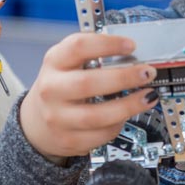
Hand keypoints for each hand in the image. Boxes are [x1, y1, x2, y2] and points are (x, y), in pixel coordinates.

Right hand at [19, 33, 159, 161]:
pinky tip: (125, 115)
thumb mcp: (68, 62)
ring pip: (97, 115)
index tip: (131, 45)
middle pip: (88, 83)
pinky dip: (118, 125)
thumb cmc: (60, 86)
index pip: (78, 47)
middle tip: (147, 73)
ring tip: (147, 96)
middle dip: (124, 77)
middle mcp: (51, 89)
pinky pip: (100, 135)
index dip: (107, 44)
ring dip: (128, 106)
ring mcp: (57, 117)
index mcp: (54, 62)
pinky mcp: (67, 140)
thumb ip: (93, 55)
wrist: (37, 120)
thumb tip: (132, 56)